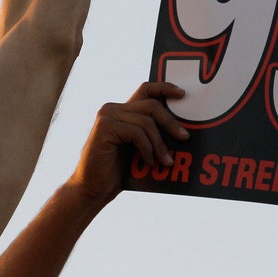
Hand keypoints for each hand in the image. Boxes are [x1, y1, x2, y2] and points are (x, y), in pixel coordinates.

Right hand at [70, 82, 187, 203]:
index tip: (182, 94)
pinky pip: (137, 133)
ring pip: (146, 121)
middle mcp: (112, 109)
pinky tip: (149, 162)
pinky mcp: (105, 128)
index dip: (165, 88)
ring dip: (160, 143)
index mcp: (121, 111)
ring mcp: (107, 116)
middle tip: (185, 137)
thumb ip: (151, 134)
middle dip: (170, 122)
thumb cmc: (117, 172)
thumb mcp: (138, 148)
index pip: (146, 89)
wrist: (92, 189)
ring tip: (166, 161)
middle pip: (151, 105)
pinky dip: (147, 149)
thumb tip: (181, 131)